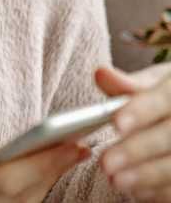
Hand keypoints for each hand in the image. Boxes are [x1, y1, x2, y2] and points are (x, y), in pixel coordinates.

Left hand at [96, 64, 170, 199]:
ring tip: (117, 180)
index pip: (166, 97)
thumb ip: (126, 85)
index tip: (117, 123)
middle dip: (138, 150)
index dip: (142, 110)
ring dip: (147, 175)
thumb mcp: (152, 84)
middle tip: (107, 162)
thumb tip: (101, 74)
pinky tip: (137, 191)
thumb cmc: (167, 97)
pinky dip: (159, 190)